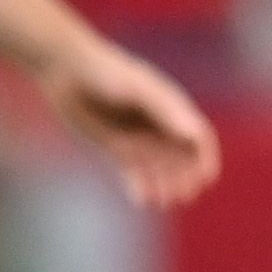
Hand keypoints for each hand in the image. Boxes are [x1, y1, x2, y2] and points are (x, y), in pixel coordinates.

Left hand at [41, 33, 221, 208]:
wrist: (66, 70)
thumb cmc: (107, 72)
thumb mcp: (139, 90)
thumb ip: (167, 111)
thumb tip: (194, 134)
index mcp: (171, 107)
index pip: (198, 136)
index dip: (205, 157)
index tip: (204, 178)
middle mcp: (158, 124)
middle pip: (181, 158)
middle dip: (185, 178)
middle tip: (181, 195)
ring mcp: (138, 136)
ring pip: (159, 168)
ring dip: (164, 185)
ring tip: (161, 200)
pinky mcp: (117, 146)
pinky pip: (134, 171)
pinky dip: (139, 186)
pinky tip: (140, 199)